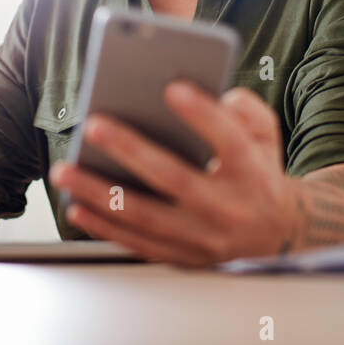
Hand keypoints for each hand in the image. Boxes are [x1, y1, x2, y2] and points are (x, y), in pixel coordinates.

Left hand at [47, 80, 299, 266]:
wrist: (277, 233)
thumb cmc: (258, 170)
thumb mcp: (267, 134)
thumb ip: (247, 109)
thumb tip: (217, 96)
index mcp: (251, 171)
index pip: (229, 140)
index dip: (203, 115)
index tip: (172, 87)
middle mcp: (229, 208)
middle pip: (175, 179)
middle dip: (131, 150)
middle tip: (93, 124)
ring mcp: (204, 239)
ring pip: (146, 217)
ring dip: (100, 194)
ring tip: (65, 170)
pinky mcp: (184, 257)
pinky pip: (138, 243)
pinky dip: (104, 227)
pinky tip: (76, 206)